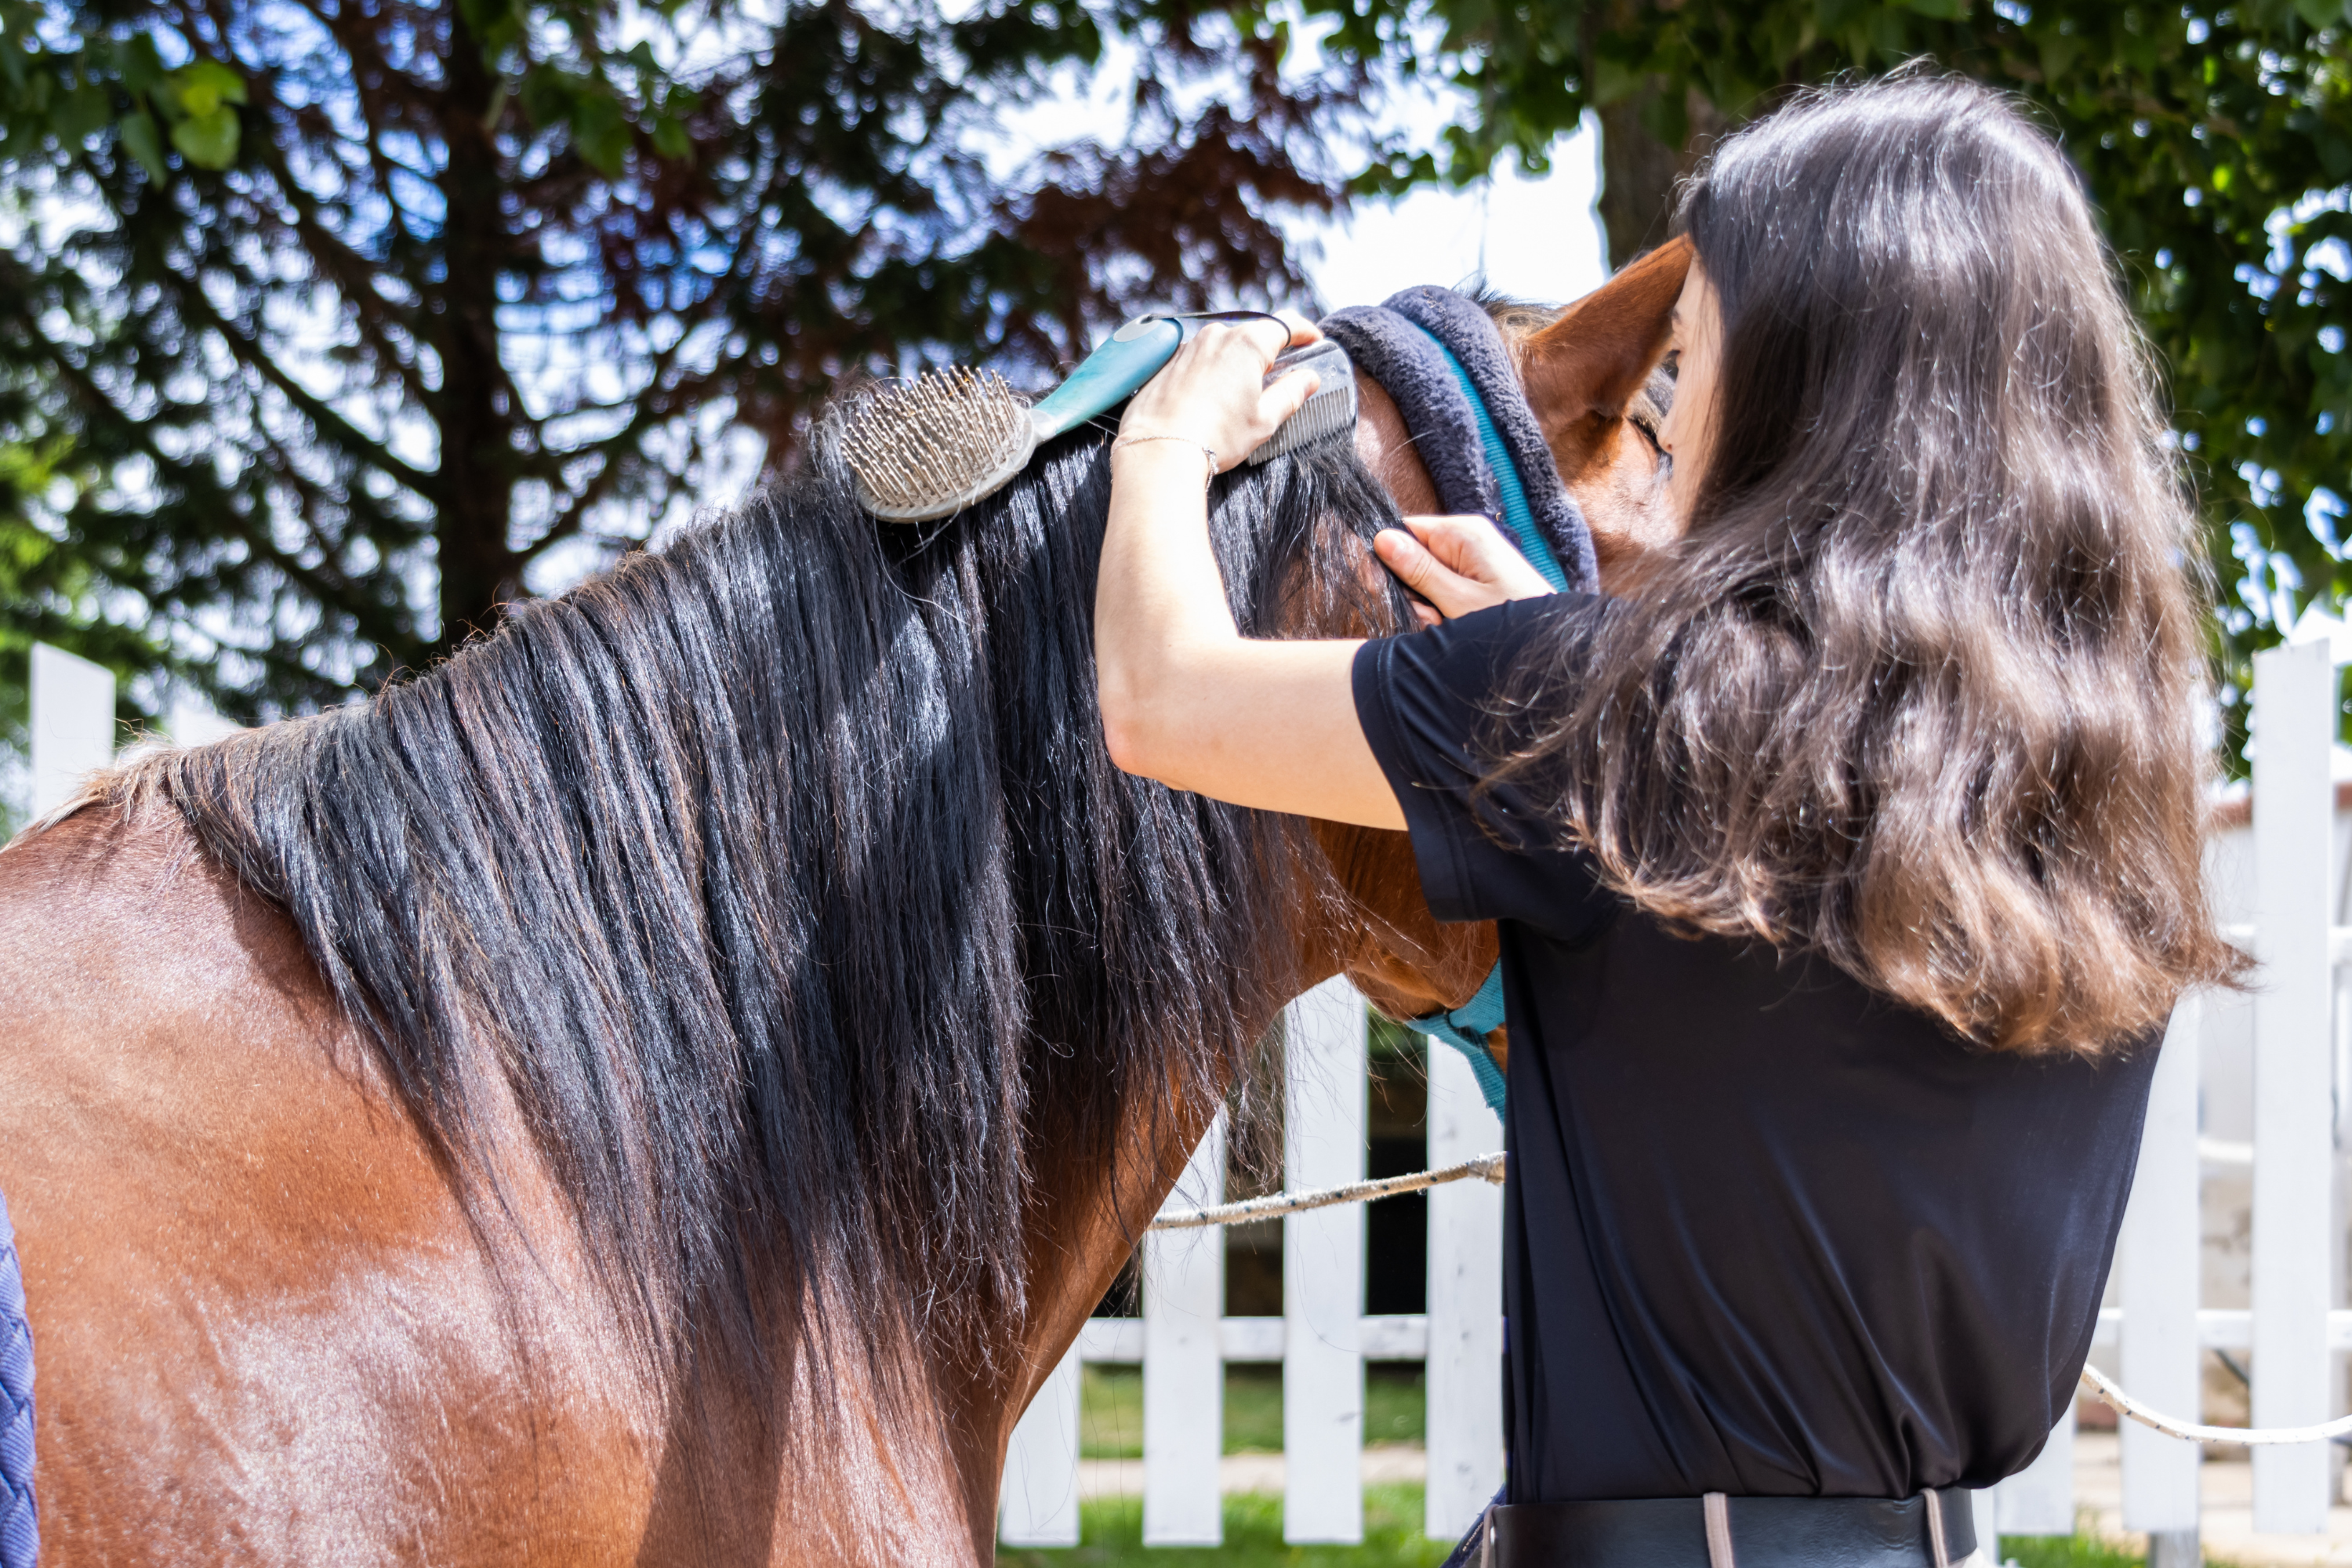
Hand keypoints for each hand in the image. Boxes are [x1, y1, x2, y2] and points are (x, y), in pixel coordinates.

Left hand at [1116, 313, 1322, 471]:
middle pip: (1253, 333)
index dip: (1305, 331)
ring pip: (1224, 344)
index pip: (1286, 324)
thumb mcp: (1264, 419)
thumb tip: (1308, 379)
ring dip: (1237, 360)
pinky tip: (1211, 397)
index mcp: (1248, 343)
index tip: (1313, 340)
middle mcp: (1217, 335)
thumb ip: (1290, 394)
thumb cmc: (1215, 436)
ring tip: (1241, 391)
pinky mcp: (1167, 360)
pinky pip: (1199, 357)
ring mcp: (1189, 345)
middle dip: (1269, 350)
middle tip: (1278, 374)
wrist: (1159, 448)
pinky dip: (1211, 369)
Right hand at [1373, 514, 1556, 624]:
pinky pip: (1445, 592)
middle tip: (1435, 616)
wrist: (1553, 648)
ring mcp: (1476, 560)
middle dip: (1416, 592)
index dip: (1389, 559)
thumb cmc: (1512, 623)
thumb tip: (1382, 538)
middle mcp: (1469, 540)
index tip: (1387, 588)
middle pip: (1415, 557)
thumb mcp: (1458, 599)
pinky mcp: (1480, 579)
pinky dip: (1445, 613)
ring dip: (1430, 608)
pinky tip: (1458, 626)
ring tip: (1451, 624)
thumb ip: (1419, 569)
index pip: (1405, 529)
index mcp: (1464, 533)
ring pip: (1427, 581)